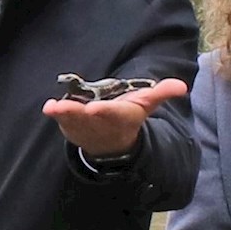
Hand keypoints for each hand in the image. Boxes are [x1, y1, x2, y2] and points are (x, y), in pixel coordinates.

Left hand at [44, 77, 187, 158]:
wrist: (112, 142)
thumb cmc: (129, 116)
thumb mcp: (146, 104)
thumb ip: (161, 92)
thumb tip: (181, 86)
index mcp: (121, 116)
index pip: (113, 114)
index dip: (105, 111)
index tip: (94, 109)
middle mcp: (102, 123)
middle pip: (90, 118)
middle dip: (80, 114)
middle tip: (68, 108)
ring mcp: (86, 127)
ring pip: (74, 121)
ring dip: (65, 115)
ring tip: (55, 108)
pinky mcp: (72, 127)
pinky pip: (63, 121)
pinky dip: (56, 115)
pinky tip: (49, 108)